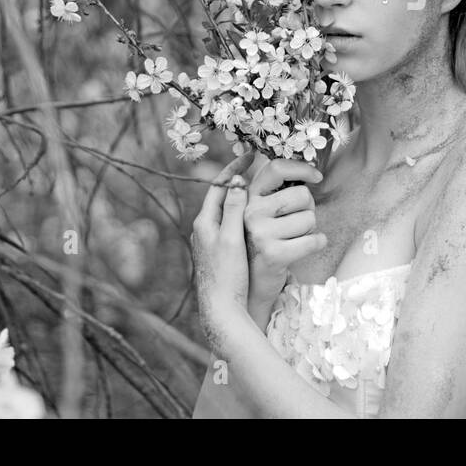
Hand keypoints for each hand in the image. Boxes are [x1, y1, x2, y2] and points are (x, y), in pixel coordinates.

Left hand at [190, 164, 252, 346]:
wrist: (221, 310)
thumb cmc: (226, 276)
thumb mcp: (231, 240)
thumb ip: (234, 210)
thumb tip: (237, 181)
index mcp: (205, 222)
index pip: (219, 186)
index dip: (235, 169)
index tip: (251, 155)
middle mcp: (206, 228)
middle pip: (223, 195)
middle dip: (239, 180)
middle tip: (257, 168)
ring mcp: (213, 241)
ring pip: (229, 210)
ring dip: (243, 197)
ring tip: (261, 187)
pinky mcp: (221, 252)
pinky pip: (234, 225)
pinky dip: (246, 214)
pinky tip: (260, 217)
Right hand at [241, 155, 328, 318]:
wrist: (252, 284)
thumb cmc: (264, 242)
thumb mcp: (261, 213)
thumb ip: (275, 191)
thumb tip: (309, 171)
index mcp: (248, 196)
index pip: (276, 168)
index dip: (301, 168)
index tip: (316, 177)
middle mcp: (250, 211)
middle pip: (302, 194)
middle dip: (308, 208)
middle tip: (296, 223)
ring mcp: (260, 232)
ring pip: (310, 218)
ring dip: (310, 229)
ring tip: (293, 238)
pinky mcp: (274, 253)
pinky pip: (314, 240)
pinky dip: (318, 243)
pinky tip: (307, 247)